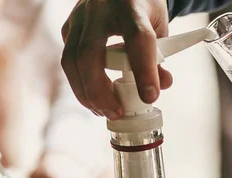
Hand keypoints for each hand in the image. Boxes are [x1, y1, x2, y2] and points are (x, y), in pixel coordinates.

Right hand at [61, 0, 172, 119]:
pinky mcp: (69, 27)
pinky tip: (95, 96)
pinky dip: (81, 84)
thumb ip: (160, 56)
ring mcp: (79, 17)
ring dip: (86, 93)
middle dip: (100, 92)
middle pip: (89, 55)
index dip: (144, 71)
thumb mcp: (158, 26)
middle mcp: (99, 9)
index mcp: (130, 6)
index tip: (150, 97)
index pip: (137, 39)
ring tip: (103, 111)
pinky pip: (69, 61)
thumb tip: (163, 85)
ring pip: (71, 61)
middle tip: (116, 113)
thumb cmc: (142, 8)